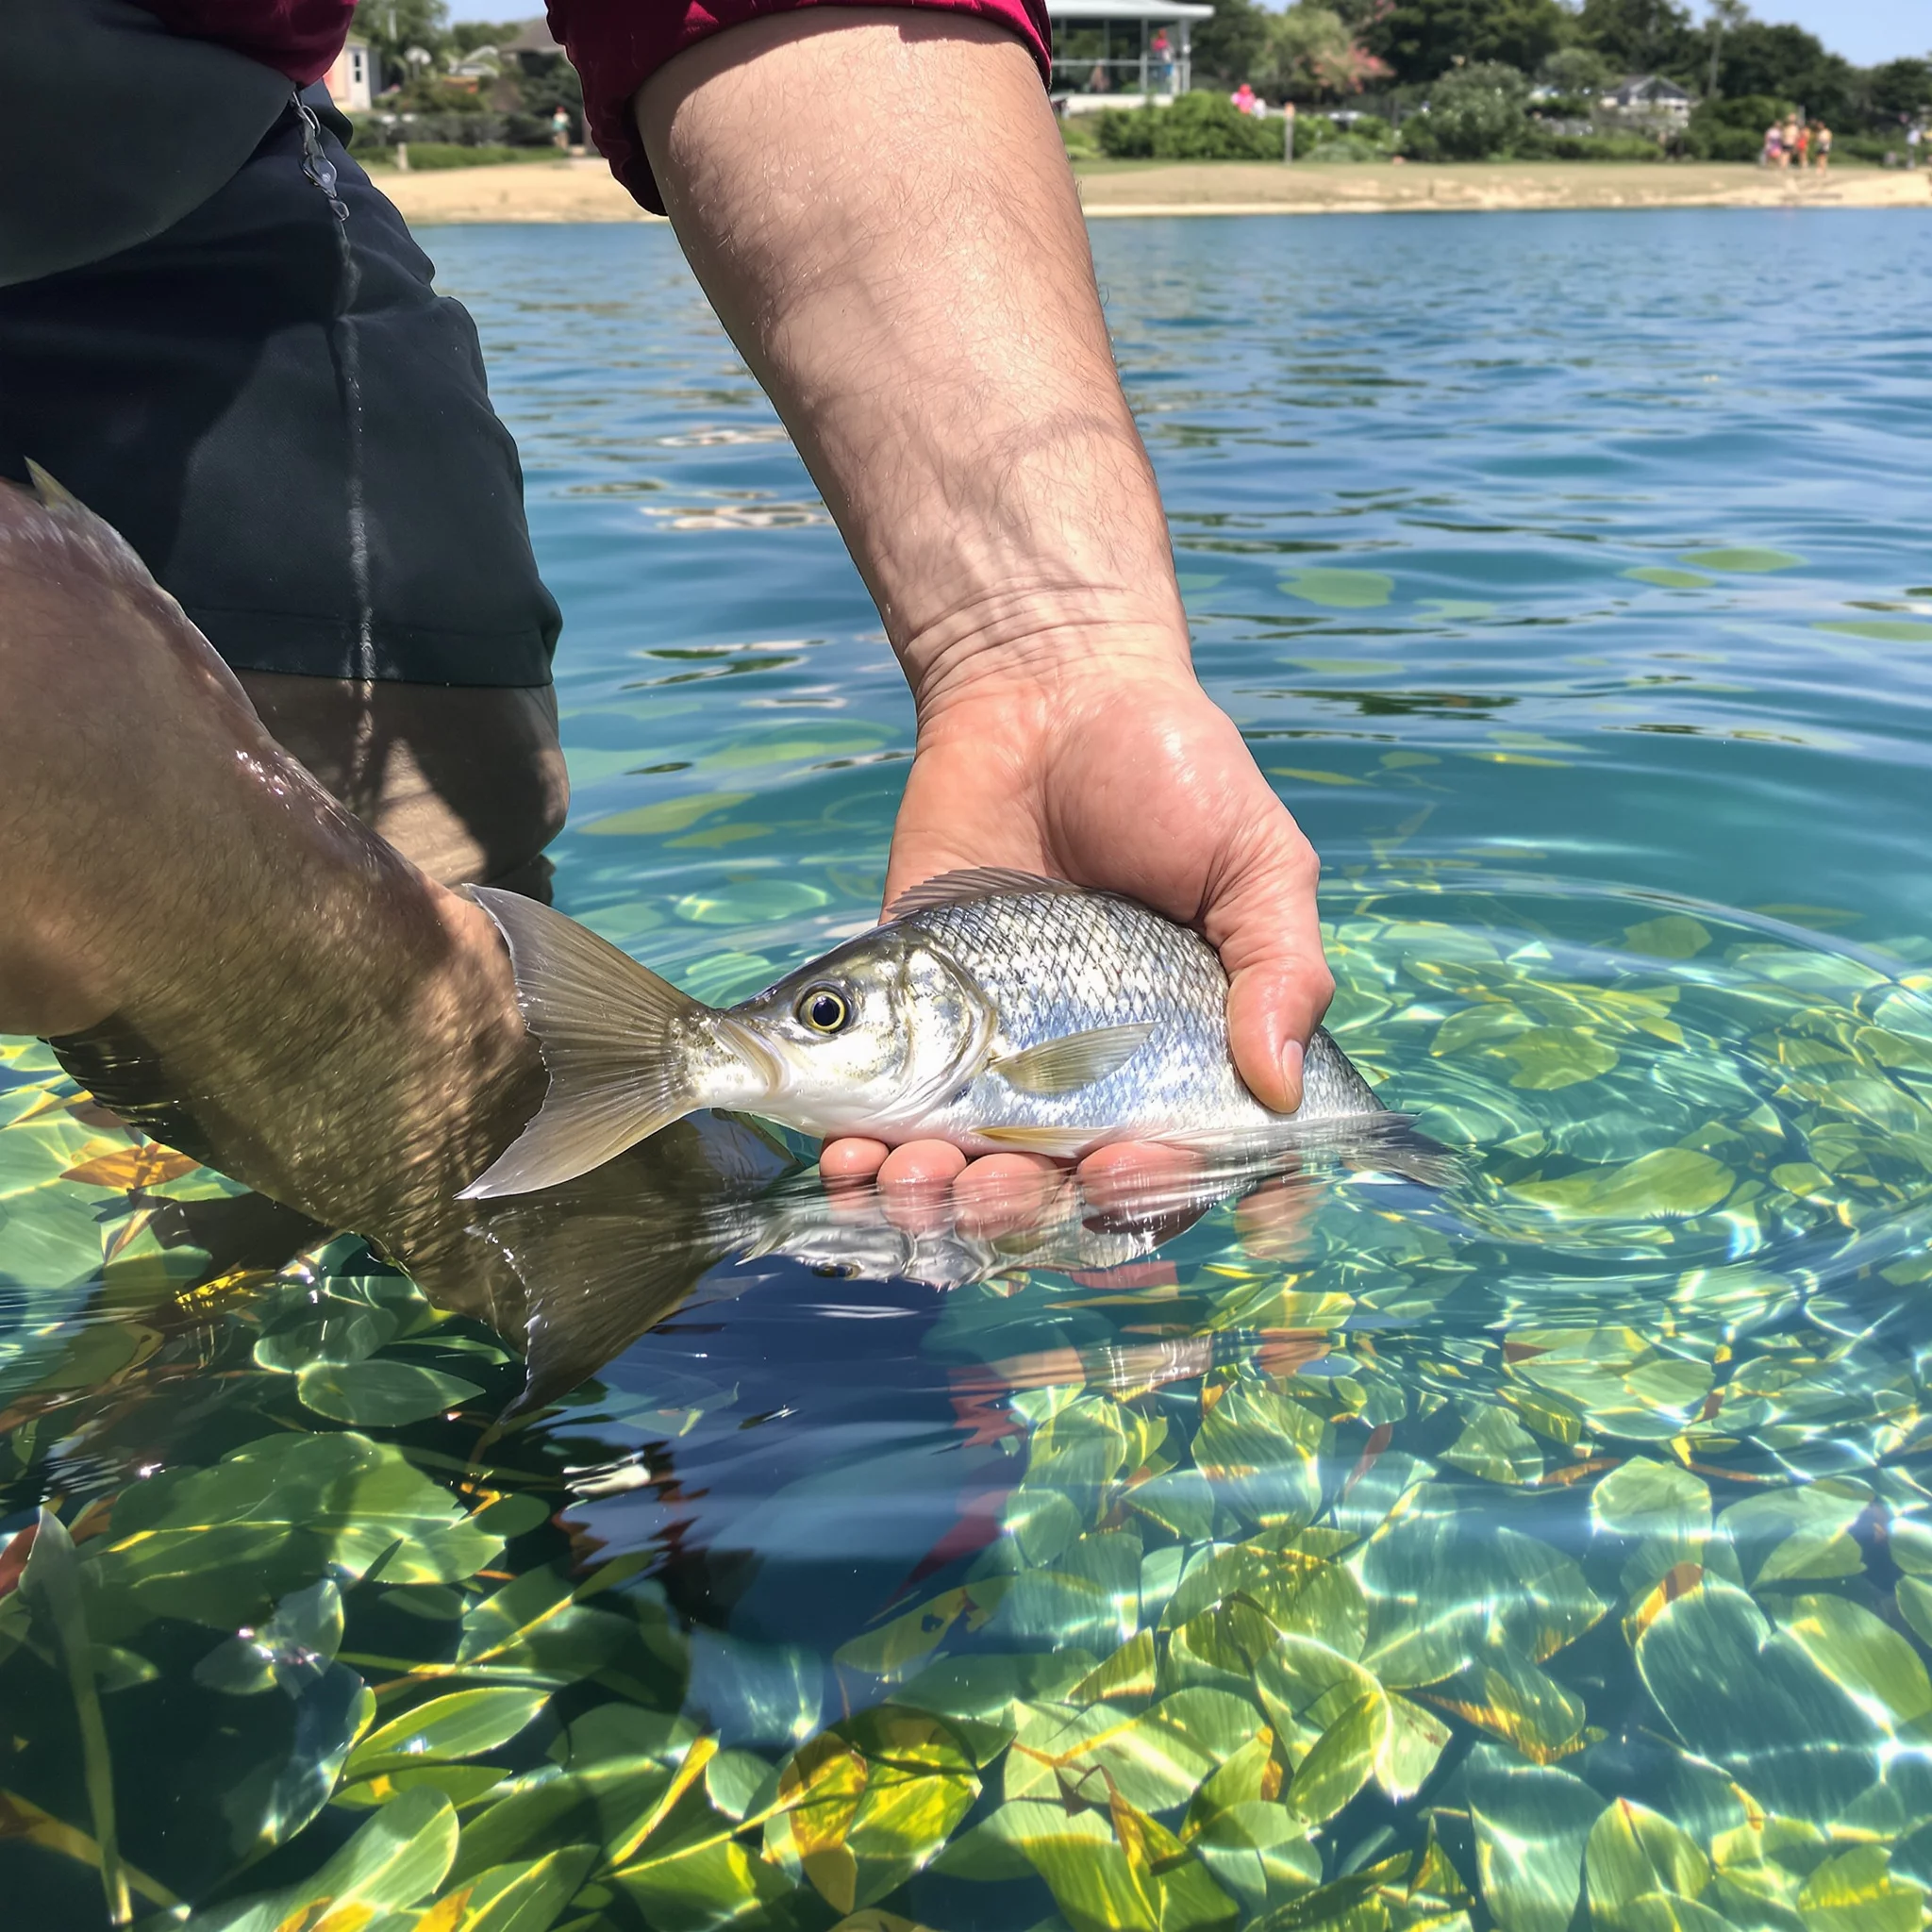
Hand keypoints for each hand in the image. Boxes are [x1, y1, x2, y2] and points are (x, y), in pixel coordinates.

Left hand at [819, 640, 1333, 1192]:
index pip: (1192, 1168)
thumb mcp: (1257, 860)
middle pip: (1066, 1195)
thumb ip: (1280, 968)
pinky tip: (858, 1160)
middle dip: (1035, 1216)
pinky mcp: (911, 1025)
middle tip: (1016, 1191)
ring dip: (944, 1206)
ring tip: (923, 1190)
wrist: (1043, 689)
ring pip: (971, 1175)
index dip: (1176, 1202)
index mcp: (1187, 1057)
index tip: (1145, 1186)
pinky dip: (869, 1154)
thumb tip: (1283, 1091)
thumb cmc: (1172, 773)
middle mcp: (1093, 1078)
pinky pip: (889, 1113)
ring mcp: (997, 1060)